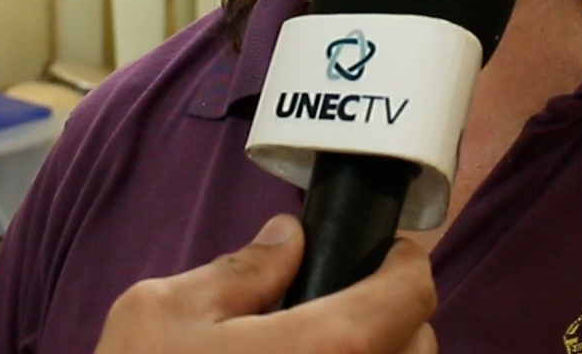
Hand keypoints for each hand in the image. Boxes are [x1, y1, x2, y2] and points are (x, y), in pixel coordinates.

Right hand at [94, 215, 436, 353]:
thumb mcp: (163, 313)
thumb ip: (240, 269)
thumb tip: (287, 239)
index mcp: (325, 349)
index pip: (413, 292)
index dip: (398, 265)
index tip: (379, 257)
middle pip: (418, 345)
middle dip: (389, 320)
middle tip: (343, 308)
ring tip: (321, 353)